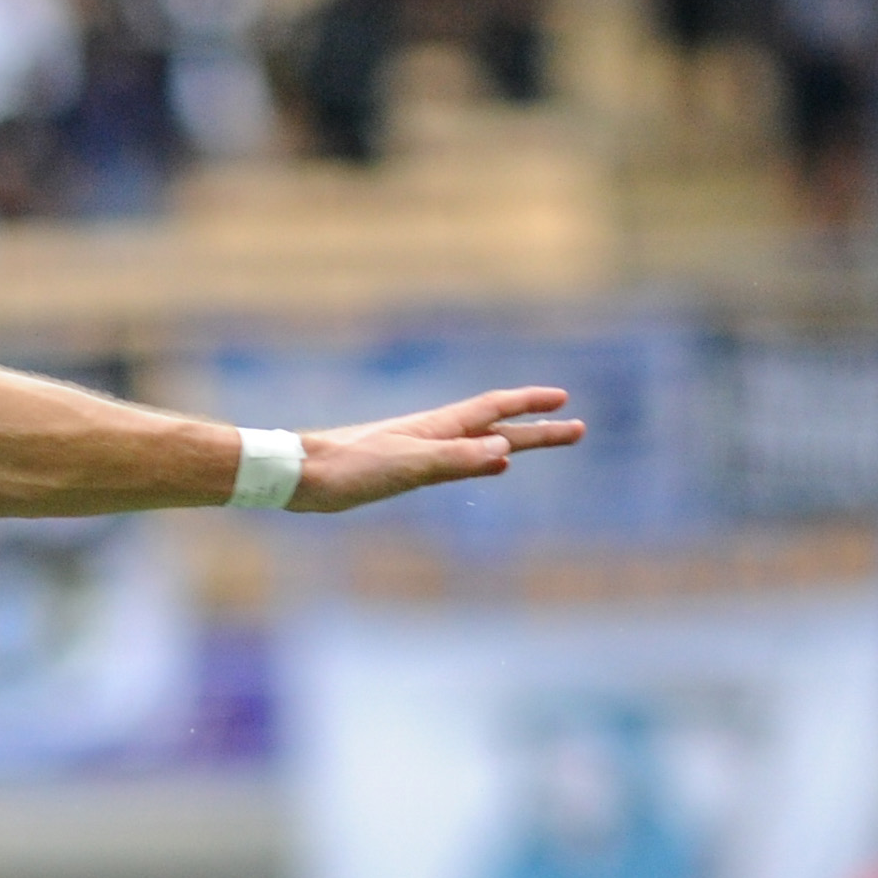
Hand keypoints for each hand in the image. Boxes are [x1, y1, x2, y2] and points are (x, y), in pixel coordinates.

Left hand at [292, 388, 585, 512]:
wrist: (301, 476)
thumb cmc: (351, 468)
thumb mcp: (410, 465)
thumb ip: (457, 459)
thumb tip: (506, 453)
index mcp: (439, 427)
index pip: (496, 409)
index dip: (531, 406)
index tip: (565, 402)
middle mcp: (434, 434)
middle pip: (496, 428)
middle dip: (536, 430)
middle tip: (576, 430)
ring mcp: (418, 451)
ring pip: (477, 445)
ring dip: (510, 445)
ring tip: (533, 446)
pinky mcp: (400, 470)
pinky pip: (454, 464)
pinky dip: (478, 464)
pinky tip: (485, 467)